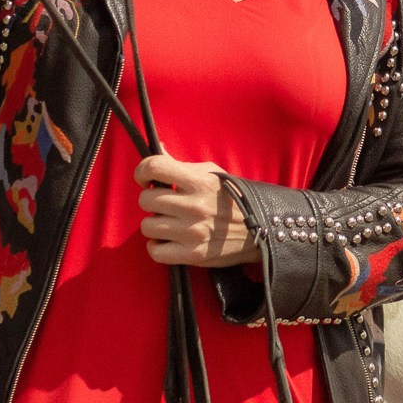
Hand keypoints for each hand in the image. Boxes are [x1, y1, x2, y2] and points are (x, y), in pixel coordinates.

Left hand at [136, 153, 256, 267]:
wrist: (260, 228)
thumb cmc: (231, 198)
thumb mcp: (211, 173)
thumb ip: (180, 163)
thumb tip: (156, 147)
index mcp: (198, 182)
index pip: (155, 167)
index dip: (142, 171)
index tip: (145, 178)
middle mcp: (193, 206)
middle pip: (146, 200)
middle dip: (151, 200)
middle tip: (163, 203)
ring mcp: (192, 232)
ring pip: (147, 226)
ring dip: (154, 224)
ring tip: (168, 222)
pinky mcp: (192, 255)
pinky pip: (155, 251)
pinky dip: (157, 247)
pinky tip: (167, 240)